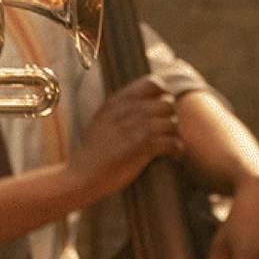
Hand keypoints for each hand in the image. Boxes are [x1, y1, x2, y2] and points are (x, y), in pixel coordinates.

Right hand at [66, 76, 183, 200]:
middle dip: (171, 117)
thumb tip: (142, 102)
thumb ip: (121, 107)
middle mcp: (127, 110)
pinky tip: (174, 154)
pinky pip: (171, 142)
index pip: (153, 83)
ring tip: (171, 144)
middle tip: (167, 130)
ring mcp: (134, 127)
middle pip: (167, 103)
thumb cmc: (93, 151)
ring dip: (174, 134)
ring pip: (171, 123)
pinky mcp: (141, 146)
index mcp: (118, 100)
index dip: (163, 94)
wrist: (81, 175)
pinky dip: (177, 148)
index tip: (161, 109)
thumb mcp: (103, 119)